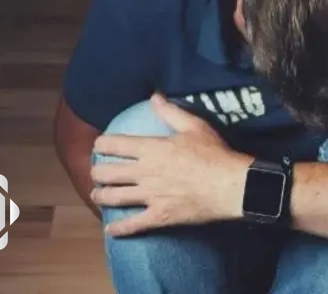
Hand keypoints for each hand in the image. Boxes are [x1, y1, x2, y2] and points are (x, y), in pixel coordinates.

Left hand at [90, 93, 252, 235]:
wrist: (230, 185)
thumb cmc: (214, 153)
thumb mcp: (194, 126)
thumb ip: (171, 112)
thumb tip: (154, 96)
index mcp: (151, 149)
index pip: (115, 144)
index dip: (102, 144)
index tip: (99, 146)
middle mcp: (144, 172)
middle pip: (108, 172)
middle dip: (97, 172)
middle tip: (97, 173)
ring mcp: (149, 196)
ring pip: (114, 197)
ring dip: (100, 196)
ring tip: (97, 195)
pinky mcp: (159, 216)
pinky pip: (133, 224)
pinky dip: (118, 228)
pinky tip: (110, 229)